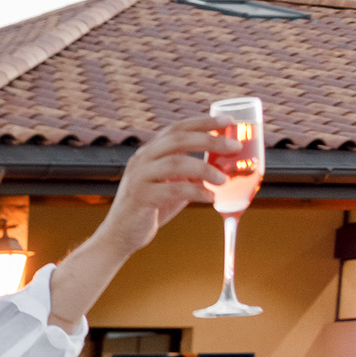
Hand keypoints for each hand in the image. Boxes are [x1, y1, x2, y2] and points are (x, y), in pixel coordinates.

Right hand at [95, 117, 238, 254]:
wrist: (120, 235)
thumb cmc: (150, 208)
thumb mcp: (174, 184)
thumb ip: (193, 174)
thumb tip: (225, 166)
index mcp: (150, 152)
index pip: (178, 129)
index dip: (204, 122)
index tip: (229, 121)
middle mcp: (142, 159)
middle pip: (179, 140)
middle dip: (210, 141)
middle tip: (235, 147)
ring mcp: (138, 177)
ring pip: (175, 162)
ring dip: (205, 169)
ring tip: (223, 179)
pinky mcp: (140, 197)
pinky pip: (172, 189)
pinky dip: (195, 192)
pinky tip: (210, 197)